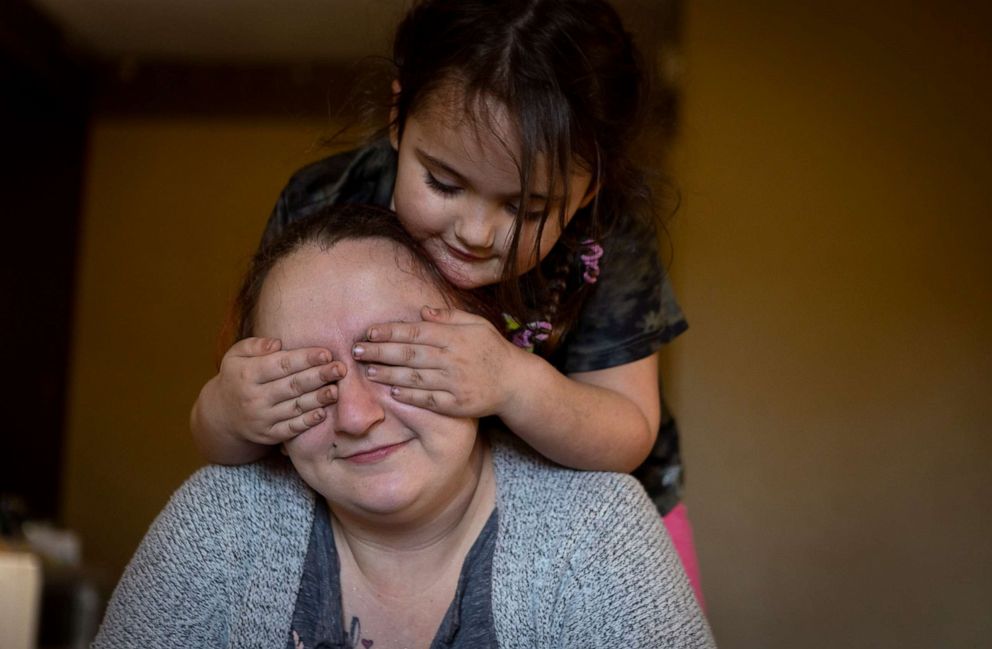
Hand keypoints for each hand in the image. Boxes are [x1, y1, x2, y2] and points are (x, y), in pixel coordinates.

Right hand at [210, 337, 346, 443]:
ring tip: (337, 389)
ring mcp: (261, 418)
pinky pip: (291, 428)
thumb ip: (254, 345)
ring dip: (318, 399)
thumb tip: (277, 343)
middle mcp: (254, 397)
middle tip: (341, 369)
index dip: (305, 358)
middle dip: (319, 376)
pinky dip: (308, 422)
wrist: (222, 415)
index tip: (326, 353)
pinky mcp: (268, 435)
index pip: (280, 365)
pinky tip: (324, 412)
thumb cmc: (237, 377)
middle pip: (292, 385)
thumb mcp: (236, 355)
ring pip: (295, 407)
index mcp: (247, 374)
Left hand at [352, 306, 522, 417]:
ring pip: (414, 377)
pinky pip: (428, 399)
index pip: (415, 332)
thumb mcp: (476, 324)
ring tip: (368, 372)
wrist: (514, 382)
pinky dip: (409, 395)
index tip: (369, 332)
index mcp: (454, 337)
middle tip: (357, 351)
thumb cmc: (492, 349)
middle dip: (380, 352)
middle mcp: (452, 359)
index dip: (390, 332)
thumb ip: (449, 316)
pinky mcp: (456, 404)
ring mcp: (454, 382)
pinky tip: (393, 391)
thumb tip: (422, 311)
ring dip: (388, 374)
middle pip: (409, 354)